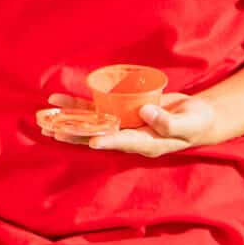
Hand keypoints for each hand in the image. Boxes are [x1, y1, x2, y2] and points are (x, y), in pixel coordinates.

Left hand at [36, 88, 220, 156]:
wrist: (197, 117)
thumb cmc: (196, 122)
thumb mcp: (190, 123)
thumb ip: (170, 122)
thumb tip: (145, 113)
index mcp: (148, 144)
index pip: (126, 142)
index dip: (110, 141)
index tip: (93, 141)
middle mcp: (131, 137)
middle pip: (100, 137)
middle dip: (76, 134)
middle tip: (52, 131)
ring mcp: (125, 125)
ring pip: (93, 124)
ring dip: (70, 122)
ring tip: (46, 120)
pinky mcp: (123, 113)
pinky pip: (98, 109)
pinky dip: (79, 105)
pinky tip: (60, 100)